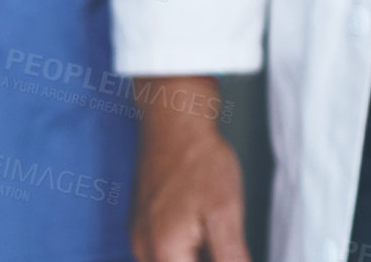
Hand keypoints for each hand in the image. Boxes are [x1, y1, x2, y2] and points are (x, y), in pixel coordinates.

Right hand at [133, 77, 248, 261]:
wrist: (174, 122)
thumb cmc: (198, 160)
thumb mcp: (225, 214)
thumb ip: (231, 257)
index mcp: (163, 251)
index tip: (231, 249)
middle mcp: (143, 249)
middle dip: (208, 259)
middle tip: (227, 241)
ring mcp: (139, 237)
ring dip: (196, 256)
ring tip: (214, 231)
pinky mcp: (141, 226)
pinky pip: (164, 252)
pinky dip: (186, 251)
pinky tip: (203, 230)